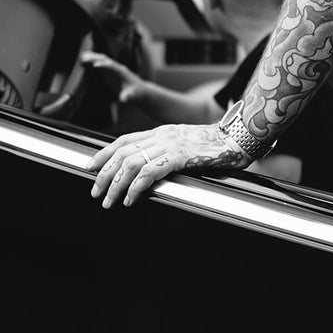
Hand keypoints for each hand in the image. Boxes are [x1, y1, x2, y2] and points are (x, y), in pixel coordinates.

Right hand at [80, 50, 143, 102]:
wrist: (139, 91)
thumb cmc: (136, 93)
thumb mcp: (132, 96)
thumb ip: (128, 97)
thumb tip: (124, 99)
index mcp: (122, 73)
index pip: (112, 67)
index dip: (104, 66)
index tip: (95, 65)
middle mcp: (117, 68)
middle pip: (106, 60)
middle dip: (95, 59)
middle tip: (84, 58)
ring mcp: (114, 69)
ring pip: (103, 59)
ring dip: (93, 57)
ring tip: (82, 56)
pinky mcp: (110, 71)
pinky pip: (101, 63)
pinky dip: (93, 60)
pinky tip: (86, 59)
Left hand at [87, 122, 250, 207]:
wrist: (242, 137)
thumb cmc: (220, 146)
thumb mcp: (188, 146)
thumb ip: (170, 153)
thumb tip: (153, 170)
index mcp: (162, 132)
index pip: (124, 140)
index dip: (103, 153)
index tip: (90, 167)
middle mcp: (162, 135)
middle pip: (122, 152)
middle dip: (103, 173)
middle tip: (95, 191)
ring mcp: (170, 144)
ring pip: (130, 162)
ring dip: (115, 184)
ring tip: (109, 201)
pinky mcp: (180, 155)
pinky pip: (150, 171)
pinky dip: (136, 187)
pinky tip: (130, 199)